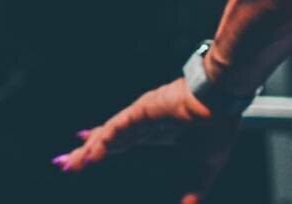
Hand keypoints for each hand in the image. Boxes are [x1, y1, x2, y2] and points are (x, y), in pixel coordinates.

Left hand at [53, 76, 243, 203]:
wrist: (226, 100)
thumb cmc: (220, 125)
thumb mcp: (205, 167)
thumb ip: (194, 191)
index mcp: (160, 130)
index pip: (125, 138)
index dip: (106, 146)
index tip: (89, 154)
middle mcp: (147, 121)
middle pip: (109, 137)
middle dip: (87, 151)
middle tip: (65, 163)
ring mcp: (143, 115)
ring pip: (108, 133)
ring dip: (88, 149)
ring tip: (67, 163)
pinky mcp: (142, 110)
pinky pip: (115, 127)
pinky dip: (100, 140)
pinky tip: (87, 152)